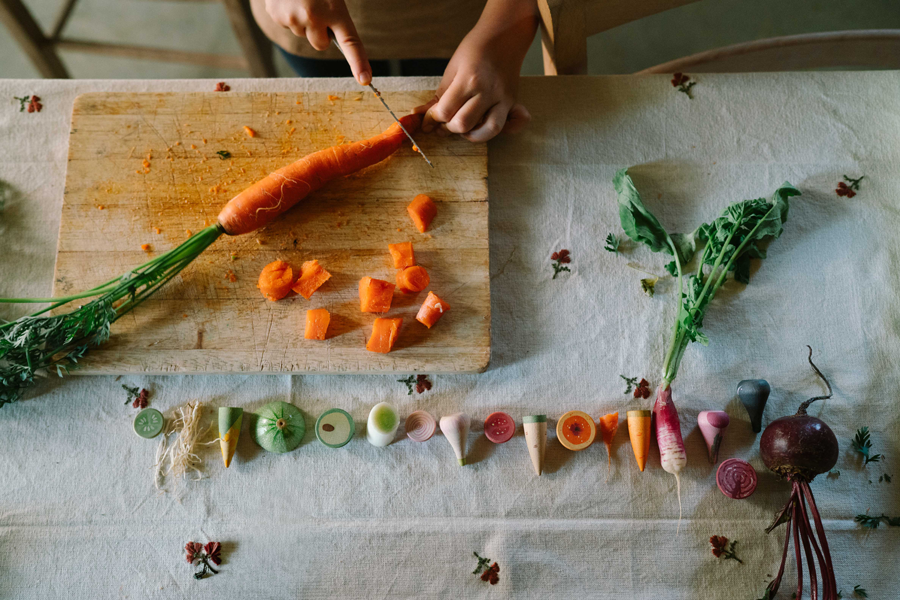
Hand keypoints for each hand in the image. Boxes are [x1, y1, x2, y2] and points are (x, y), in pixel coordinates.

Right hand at [264, 0, 370, 83]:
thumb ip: (335, 14)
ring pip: (302, 33)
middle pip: (320, 45)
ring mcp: (293, 18)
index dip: (359, 63)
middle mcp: (314, 17)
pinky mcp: (276, 15)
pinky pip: (286, 24)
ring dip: (303, 21)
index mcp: (334, 10)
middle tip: (317, 9)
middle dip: (320, 33)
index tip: (365, 80)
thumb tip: (331, 35)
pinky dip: (288, 14)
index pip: (351, 42)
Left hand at [414, 0, 535, 142]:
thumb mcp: (452, 68)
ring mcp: (503, 99)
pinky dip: (498, 132)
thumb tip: (419, 115)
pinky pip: (509, 126)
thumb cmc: (475, 49)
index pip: (445, 111)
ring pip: (488, 131)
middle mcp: (487, 91)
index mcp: (468, 80)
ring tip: (464, 127)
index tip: (428, 120)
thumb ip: (438, 96)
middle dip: (449, 128)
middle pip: (463, 124)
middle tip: (445, 121)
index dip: (432, 119)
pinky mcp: (512, 103)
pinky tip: (485, 126)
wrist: (504, 36)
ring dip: (471, 135)